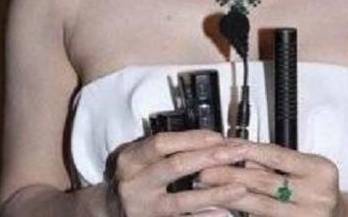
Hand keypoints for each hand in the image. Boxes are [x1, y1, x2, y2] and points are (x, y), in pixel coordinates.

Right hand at [106, 129, 249, 215]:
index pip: (163, 143)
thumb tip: (212, 142)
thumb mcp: (141, 158)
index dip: (192, 138)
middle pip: (175, 167)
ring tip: (240, 188)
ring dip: (214, 193)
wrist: (107, 210)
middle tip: (236, 153)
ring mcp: (142, 209)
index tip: (219, 137)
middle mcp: (133, 183)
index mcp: (131, 159)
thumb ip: (168, 150)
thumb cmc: (135, 177)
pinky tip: (223, 214)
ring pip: (181, 200)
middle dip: (209, 158)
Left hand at [196, 138, 345, 215]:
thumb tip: (242, 157)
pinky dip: (243, 214)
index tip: (222, 146)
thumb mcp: (305, 166)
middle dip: (231, 175)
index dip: (247, 150)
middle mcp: (317, 195)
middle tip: (204, 169)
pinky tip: (225, 208)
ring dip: (230, 196)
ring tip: (208, 188)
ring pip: (260, 206)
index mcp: (320, 170)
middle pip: (265, 182)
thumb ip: (276, 162)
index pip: (277, 155)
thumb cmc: (318, 186)